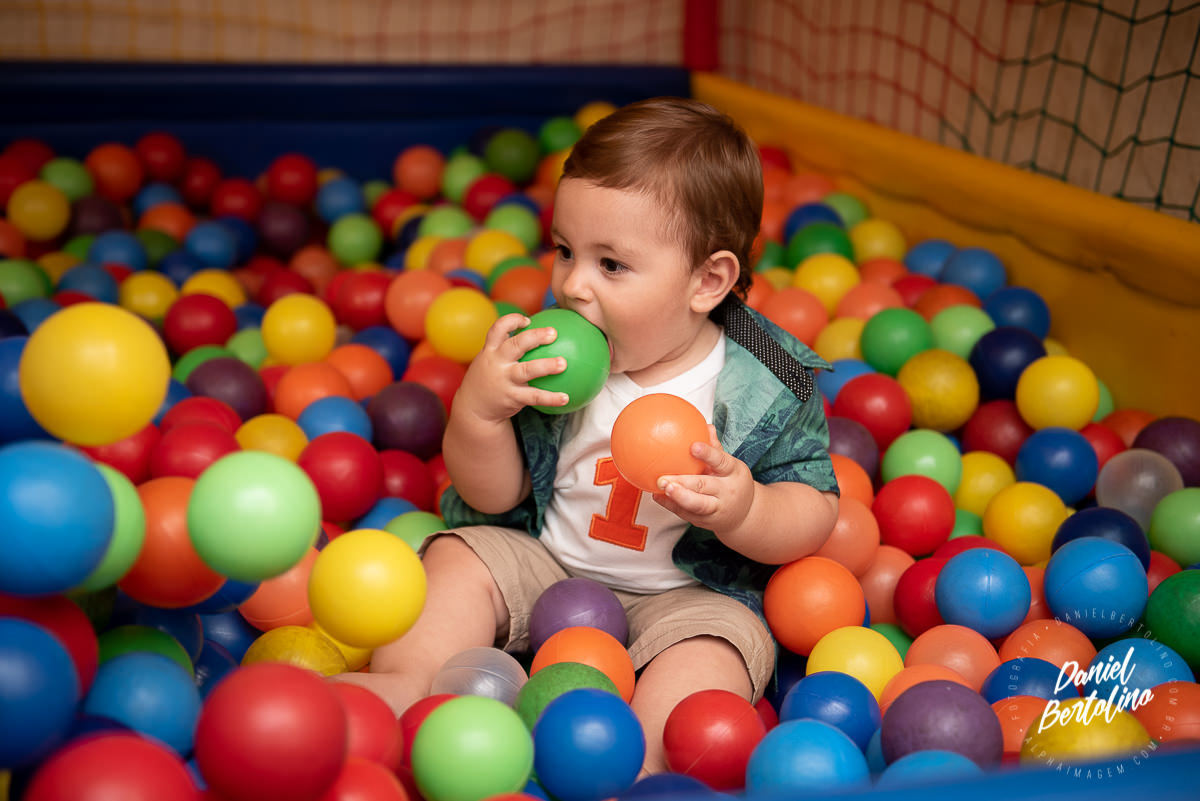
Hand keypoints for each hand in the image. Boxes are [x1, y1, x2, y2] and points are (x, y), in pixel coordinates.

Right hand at [453, 313, 568, 424]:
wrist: (474, 408)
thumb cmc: (489, 378)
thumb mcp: (490, 359)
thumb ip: (506, 347)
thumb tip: (537, 332)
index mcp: (491, 350)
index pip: (498, 329)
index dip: (512, 321)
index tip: (527, 321)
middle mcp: (497, 363)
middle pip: (516, 345)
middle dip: (535, 337)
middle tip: (553, 333)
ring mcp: (505, 380)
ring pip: (527, 371)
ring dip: (546, 366)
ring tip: (563, 364)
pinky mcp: (512, 397)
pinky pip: (534, 397)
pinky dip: (551, 398)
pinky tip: (565, 398)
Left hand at [652, 425, 755, 534]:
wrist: (745, 515)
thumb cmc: (732, 483)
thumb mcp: (730, 465)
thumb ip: (716, 448)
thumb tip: (706, 425)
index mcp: (733, 473)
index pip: (721, 462)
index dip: (708, 454)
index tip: (693, 446)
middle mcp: (726, 492)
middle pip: (704, 486)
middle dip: (684, 482)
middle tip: (664, 477)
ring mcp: (716, 509)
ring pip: (696, 505)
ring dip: (677, 497)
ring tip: (661, 487)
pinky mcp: (705, 521)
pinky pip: (686, 513)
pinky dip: (670, 505)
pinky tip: (656, 495)